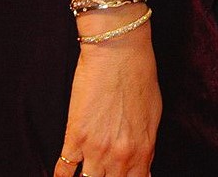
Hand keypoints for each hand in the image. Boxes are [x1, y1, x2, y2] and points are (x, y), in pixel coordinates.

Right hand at [54, 33, 160, 176]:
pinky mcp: (75, 138)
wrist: (120, 53)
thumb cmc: (140, 79)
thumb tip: (144, 170)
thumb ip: (147, 146)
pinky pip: (63, 170)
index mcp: (144, 149)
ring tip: (85, 173)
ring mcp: (96, 149)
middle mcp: (121, 155)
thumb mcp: (153, 115)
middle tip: (100, 173)